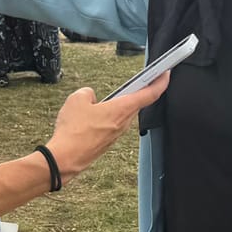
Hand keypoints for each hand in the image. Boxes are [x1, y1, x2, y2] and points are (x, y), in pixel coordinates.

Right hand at [42, 77, 168, 181]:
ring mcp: (116, 134)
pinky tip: (94, 116)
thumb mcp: (77, 99)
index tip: (166, 74)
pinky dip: (109, 117)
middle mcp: (123, 123)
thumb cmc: (73, 130)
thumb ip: (88, 93)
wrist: (65, 158)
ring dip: (120, 105)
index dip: (161, 82)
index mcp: (121, 109)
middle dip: (138, 92)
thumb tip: (91, 97)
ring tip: (109, 98)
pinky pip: (112, 124)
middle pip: (137, 104)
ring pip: (123, 114)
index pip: (149, 94)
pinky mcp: (107, 142)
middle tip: (140, 80)